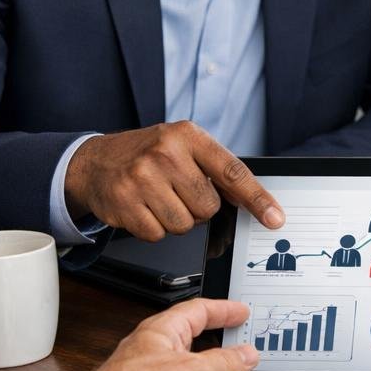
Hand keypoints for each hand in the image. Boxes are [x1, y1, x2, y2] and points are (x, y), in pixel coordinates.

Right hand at [65, 121, 283, 240]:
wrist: (95, 162)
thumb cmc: (147, 155)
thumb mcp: (183, 147)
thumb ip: (216, 169)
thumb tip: (254, 202)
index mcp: (187, 135)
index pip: (232, 171)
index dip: (257, 198)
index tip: (275, 217)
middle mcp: (165, 153)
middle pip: (208, 207)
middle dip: (197, 208)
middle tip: (177, 192)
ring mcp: (141, 178)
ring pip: (184, 225)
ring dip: (175, 220)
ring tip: (158, 198)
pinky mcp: (124, 203)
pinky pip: (158, 235)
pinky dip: (153, 228)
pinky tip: (142, 207)